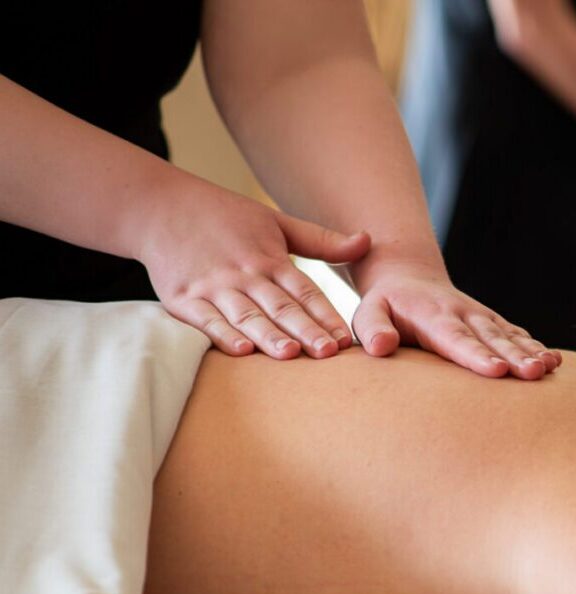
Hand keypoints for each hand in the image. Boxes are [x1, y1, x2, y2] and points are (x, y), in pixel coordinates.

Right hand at [136, 181, 369, 358]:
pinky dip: (221, 335)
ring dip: (268, 336)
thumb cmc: (225, 217)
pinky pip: (205, 320)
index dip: (326, 316)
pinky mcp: (182, 298)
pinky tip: (240, 350)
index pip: (305, 292)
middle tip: (328, 352)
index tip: (346, 339)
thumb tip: (368, 241)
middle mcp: (244, 274)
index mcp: (271, 258)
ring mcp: (213, 287)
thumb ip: (322, 240)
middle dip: (305, 330)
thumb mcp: (277, 221)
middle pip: (280, 307)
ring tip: (290, 355)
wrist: (158, 206)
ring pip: (246, 316)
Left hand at [350, 261, 560, 378]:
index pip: (455, 338)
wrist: (410, 279)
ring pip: (509, 336)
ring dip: (531, 352)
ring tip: (548, 369)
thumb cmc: (386, 307)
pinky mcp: (494, 324)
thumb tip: (381, 347)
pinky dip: (536, 347)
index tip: (496, 371)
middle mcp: (463, 315)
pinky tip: (555, 362)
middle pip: (491, 338)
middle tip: (532, 373)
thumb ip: (371, 327)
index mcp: (432, 316)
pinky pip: (517, 335)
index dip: (476, 355)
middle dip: (514, 356)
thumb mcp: (368, 311)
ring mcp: (482, 318)